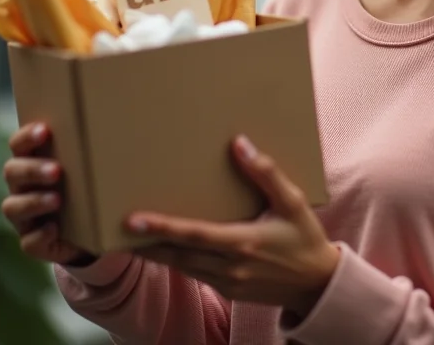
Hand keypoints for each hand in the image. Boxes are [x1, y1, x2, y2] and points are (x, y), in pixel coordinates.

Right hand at [1, 123, 94, 266]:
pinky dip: (39, 235)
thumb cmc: (94, 184)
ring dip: (34, 201)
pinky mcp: (33, 242)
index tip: (45, 130)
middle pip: (12, 171)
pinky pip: (29, 241)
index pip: (19, 144)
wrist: (97, 228)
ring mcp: (24, 216)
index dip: (26, 137)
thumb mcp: (95, 164)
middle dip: (33, 169)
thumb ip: (98, 146)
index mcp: (34, 161)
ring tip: (57, 199)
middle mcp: (23, 186)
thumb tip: (125, 120)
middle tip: (57, 170)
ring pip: (12, 206)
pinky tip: (54, 229)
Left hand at [127, 135, 338, 317]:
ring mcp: (227, 282)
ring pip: (181, 266)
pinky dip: (176, 260)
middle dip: (146, 243)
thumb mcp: (293, 201)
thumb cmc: (305, 238)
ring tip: (131, 236)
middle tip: (116, 229)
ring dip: (156, 252)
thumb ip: (266, 173)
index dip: (162, 228)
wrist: (317, 284)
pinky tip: (166, 248)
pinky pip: (194, 273)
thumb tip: (239, 144)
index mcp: (243, 243)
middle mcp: (230, 266)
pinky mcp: (228, 289)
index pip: (194, 235)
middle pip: (177, 255)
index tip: (133, 221)